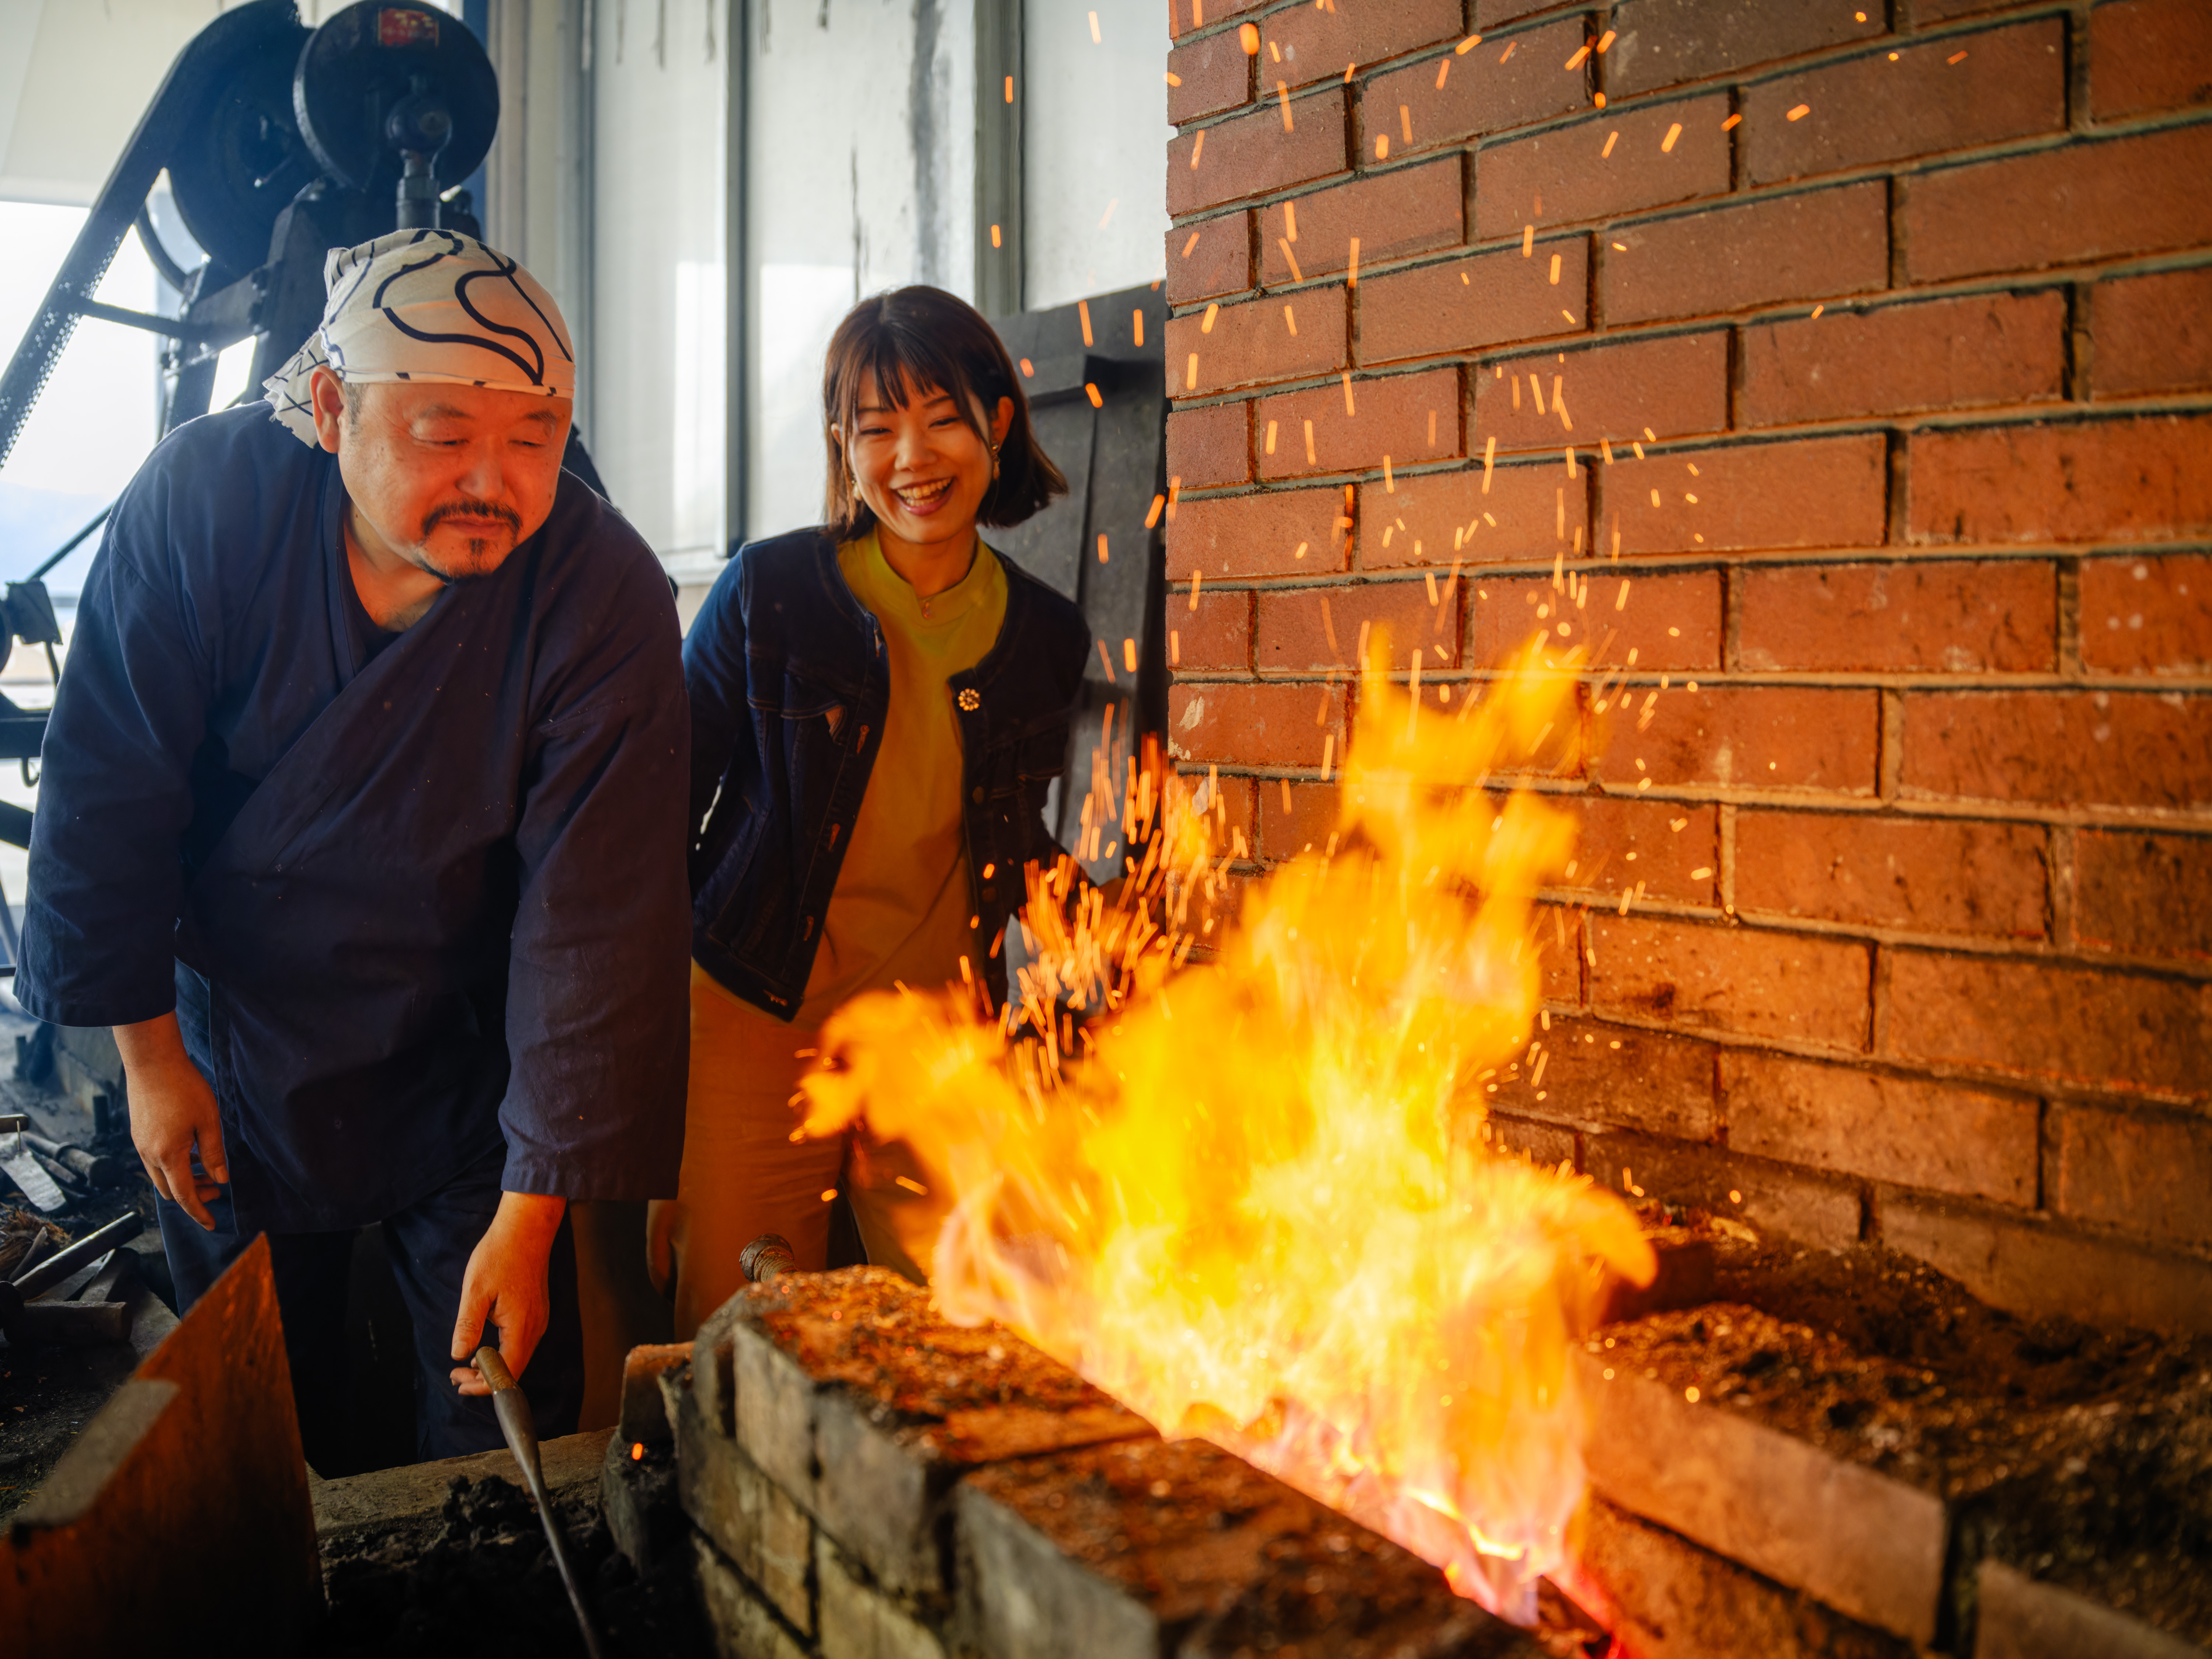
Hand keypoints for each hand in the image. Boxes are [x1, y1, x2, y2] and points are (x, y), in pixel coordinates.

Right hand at [113, 1013, 226, 1229]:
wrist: (152, 1062)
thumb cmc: (184, 1088)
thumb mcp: (208, 1121)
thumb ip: (214, 1154)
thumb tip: (221, 1180)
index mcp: (168, 1155)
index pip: (184, 1195)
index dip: (199, 1212)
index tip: (212, 1224)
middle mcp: (149, 1155)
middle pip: (170, 1190)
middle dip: (194, 1196)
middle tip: (217, 1189)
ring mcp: (140, 1145)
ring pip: (162, 1176)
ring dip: (184, 1180)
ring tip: (208, 1171)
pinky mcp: (139, 1134)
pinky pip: (156, 1162)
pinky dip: (174, 1166)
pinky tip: (192, 1153)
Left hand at [449, 1191, 566, 1395]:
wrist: (527, 1228)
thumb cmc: (500, 1254)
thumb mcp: (476, 1290)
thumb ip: (468, 1325)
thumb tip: (458, 1354)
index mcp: (521, 1326)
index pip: (506, 1372)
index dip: (483, 1384)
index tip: (459, 1381)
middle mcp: (535, 1326)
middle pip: (514, 1369)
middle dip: (485, 1379)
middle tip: (457, 1377)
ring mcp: (539, 1319)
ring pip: (518, 1356)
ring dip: (493, 1366)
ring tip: (467, 1366)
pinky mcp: (536, 1311)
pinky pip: (521, 1342)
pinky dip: (503, 1352)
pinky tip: (485, 1347)